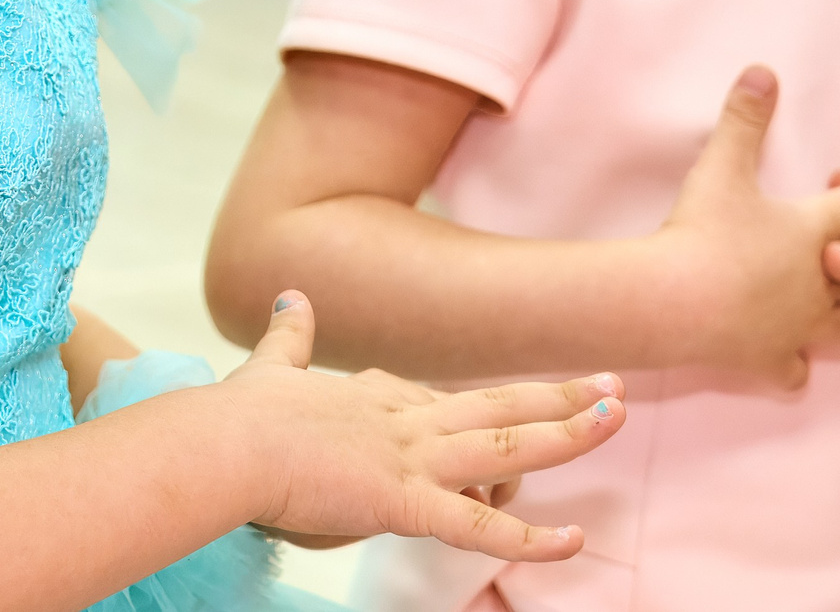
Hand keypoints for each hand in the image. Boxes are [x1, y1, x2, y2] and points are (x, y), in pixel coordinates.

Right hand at [220, 291, 624, 561]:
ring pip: (506, 444)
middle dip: (557, 397)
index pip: (444, 402)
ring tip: (616, 420)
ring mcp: (410, 456)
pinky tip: (575, 543)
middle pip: (496, 404)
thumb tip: (291, 297)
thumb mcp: (270, 367)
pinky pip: (479, 525)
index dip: (483, 412)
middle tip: (610, 386)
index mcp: (376, 393)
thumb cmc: (238, 415)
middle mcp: (405, 417)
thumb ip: (288, 337)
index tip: (518, 408)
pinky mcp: (403, 501)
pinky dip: (530, 538)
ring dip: (567, 434)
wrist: (223, 443)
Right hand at [649, 66, 839, 386]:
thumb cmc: (703, 231)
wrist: (675, 301)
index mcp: (811, 231)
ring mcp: (798, 325)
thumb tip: (763, 69)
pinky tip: (800, 369)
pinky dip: (797, 367)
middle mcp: (817, 281)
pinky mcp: (768, 357)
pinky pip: (792, 367)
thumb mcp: (721, 167)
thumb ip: (744, 119)